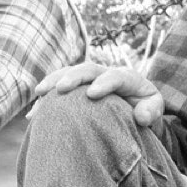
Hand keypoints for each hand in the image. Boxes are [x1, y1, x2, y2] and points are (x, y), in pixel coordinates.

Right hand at [36, 61, 163, 127]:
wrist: (135, 104)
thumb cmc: (145, 107)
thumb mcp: (154, 108)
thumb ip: (151, 111)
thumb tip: (141, 117)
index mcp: (126, 78)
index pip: (115, 75)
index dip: (104, 83)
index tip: (92, 94)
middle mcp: (104, 73)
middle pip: (87, 69)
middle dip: (72, 77)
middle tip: (60, 88)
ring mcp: (87, 79)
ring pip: (68, 74)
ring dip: (53, 82)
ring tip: (39, 93)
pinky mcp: (75, 90)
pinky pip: (57, 89)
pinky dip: (45, 101)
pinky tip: (32, 115)